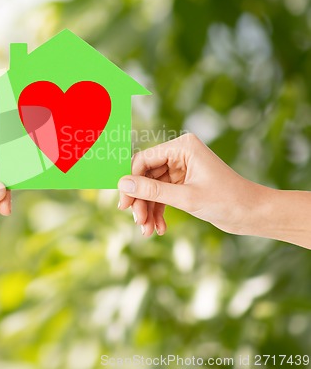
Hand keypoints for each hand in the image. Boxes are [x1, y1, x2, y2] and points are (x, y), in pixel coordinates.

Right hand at [118, 133, 268, 237]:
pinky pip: (163, 195)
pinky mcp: (184, 182)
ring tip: (147, 231)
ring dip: (148, 209)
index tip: (124, 204)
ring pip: (152, 188)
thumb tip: (123, 185)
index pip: (144, 160)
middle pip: (146, 175)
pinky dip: (158, 211)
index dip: (131, 182)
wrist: (254, 214)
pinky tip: (159, 228)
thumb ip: (152, 191)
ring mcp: (181, 168)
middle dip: (141, 200)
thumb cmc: (227, 201)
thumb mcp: (186, 198)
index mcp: (182, 147)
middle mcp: (180, 154)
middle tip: (137, 221)